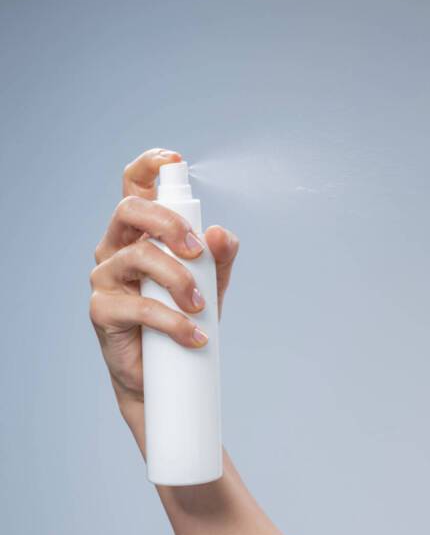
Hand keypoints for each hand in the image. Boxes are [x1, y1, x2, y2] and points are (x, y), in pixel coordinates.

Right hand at [89, 148, 239, 410]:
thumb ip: (221, 257)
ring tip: (201, 306)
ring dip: (179, 279)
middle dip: (169, 222)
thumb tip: (220, 233)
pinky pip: (138, 305)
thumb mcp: (212, 283)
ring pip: (139, 256)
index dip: (149, 166)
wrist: (164, 373)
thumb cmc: (185, 316)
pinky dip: (173, 321)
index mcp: (141, 232)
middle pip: (130, 210)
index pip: (135, 187)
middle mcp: (117, 247)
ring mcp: (106, 277)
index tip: (175, 161)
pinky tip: (195, 334)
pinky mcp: (102, 310)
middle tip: (197, 251)